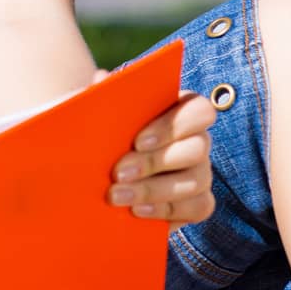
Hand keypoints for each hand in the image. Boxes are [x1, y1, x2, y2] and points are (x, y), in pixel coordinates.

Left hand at [100, 70, 216, 230]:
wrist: (90, 167)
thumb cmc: (97, 131)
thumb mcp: (92, 112)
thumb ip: (99, 95)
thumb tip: (102, 78)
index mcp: (179, 109)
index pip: (199, 109)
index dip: (173, 125)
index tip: (137, 140)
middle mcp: (197, 139)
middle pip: (198, 148)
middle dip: (156, 162)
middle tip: (118, 172)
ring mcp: (200, 171)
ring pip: (197, 180)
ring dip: (155, 190)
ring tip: (117, 196)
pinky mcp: (197, 201)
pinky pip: (197, 207)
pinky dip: (166, 210)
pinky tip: (136, 211)